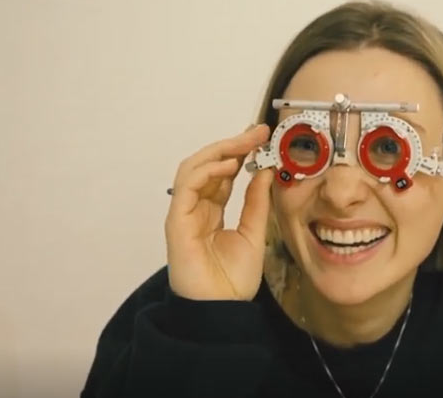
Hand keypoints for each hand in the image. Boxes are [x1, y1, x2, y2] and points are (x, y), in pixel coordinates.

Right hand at [164, 124, 272, 300]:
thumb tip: (266, 170)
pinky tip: (228, 165)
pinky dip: (205, 171)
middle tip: (256, 132)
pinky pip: (186, 188)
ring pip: (192, 169)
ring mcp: (183, 215)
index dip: (240, 152)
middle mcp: (195, 209)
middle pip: (207, 165)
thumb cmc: (233, 281)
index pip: (223, 173)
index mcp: (212, 212)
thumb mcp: (254, 233)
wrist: (221, 311)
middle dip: (231, 145)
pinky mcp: (176, 224)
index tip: (262, 137)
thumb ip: (257, 202)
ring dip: (219, 152)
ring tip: (244, 143)